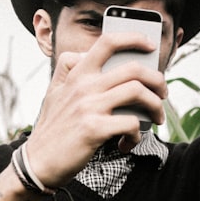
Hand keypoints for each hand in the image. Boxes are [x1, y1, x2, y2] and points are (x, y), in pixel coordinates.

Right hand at [26, 32, 167, 187]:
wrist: (37, 162)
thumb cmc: (51, 130)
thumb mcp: (54, 93)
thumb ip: (68, 72)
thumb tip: (87, 57)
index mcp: (76, 75)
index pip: (107, 42)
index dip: (134, 38)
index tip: (149, 45)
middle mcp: (83, 86)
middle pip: (133, 69)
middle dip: (157, 80)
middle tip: (162, 92)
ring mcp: (88, 107)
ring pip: (137, 92)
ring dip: (155, 106)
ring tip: (156, 117)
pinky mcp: (94, 129)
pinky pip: (131, 124)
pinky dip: (137, 135)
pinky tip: (128, 142)